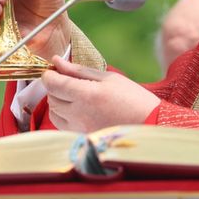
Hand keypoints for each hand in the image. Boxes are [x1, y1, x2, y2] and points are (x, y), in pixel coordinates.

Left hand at [42, 57, 160, 132]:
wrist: (149, 124)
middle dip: (54, 86)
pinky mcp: (82, 137)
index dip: (49, 74)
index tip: (53, 69)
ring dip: (57, 101)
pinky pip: (62, 125)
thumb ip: (79, 70)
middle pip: (51, 98)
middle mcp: (79, 114)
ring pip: (54, 113)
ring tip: (72, 95)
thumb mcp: (108, 78)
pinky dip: (62, 115)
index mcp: (87, 95)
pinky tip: (76, 109)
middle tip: (66, 79)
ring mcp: (80, 128)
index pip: (53, 84)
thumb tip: (57, 61)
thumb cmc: (133, 98)